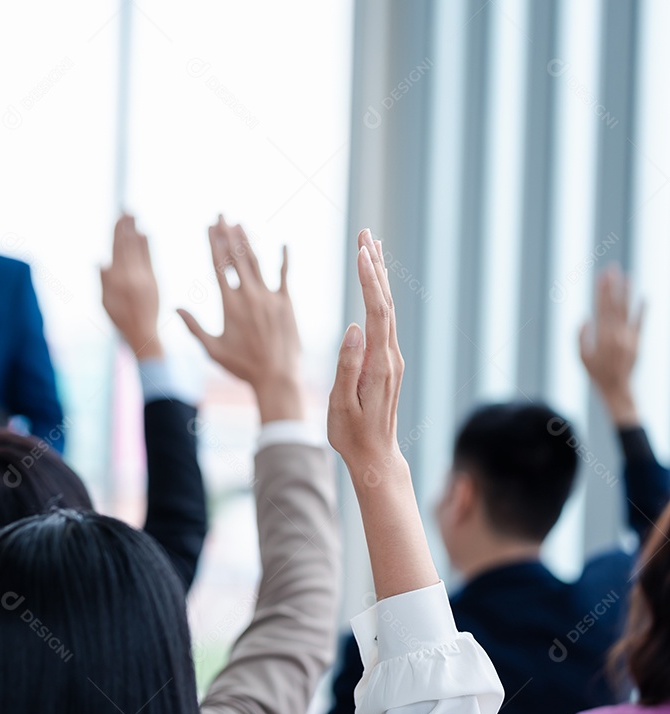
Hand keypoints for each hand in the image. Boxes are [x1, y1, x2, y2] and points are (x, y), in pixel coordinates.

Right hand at [100, 214, 161, 359]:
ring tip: (134, 216)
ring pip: (138, 249)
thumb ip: (103, 281)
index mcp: (115, 280)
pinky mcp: (153, 280)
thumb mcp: (105, 302)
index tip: (117, 217)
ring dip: (136, 231)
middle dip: (126, 226)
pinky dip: (146, 245)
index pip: (115, 250)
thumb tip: (101, 261)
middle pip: (127, 245)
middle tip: (126, 208)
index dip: (116, 232)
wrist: (142, 332)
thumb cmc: (120, 320)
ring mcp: (143, 277)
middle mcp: (129, 276)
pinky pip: (149, 258)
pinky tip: (145, 233)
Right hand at [178, 216, 300, 422]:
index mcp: (229, 304)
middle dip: (228, 234)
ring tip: (239, 224)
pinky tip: (283, 244)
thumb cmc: (241, 366)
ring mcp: (269, 297)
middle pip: (236, 258)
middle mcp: (249, 295)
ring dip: (247, 242)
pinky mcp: (286, 303)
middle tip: (222, 215)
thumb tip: (175, 308)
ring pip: (256, 262)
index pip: (218, 266)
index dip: (213, 244)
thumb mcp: (212, 349)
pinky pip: (285, 276)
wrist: (276, 376)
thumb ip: (193, 327)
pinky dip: (284, 260)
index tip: (208, 227)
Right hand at [327, 229, 404, 481]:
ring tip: (370, 246)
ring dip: (378, 276)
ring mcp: (391, 358)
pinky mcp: (386, 361)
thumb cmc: (353, 435)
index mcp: (378, 364)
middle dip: (375, 266)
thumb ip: (347, 365)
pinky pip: (384, 320)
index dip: (369, 280)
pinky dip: (378, 295)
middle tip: (367, 234)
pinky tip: (373, 284)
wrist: (376, 457)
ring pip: (387, 308)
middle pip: (386, 302)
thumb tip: (353, 327)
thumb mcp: (343, 404)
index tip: (360, 251)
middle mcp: (390, 356)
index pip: (376, 312)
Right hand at [579, 265, 642, 425]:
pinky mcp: (637, 341)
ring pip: (626, 310)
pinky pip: (640, 322)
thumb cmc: (595, 374)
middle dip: (612, 286)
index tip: (601, 277)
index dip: (601, 291)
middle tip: (611, 269)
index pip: (600, 307)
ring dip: (626, 292)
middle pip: (613, 305)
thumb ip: (581, 337)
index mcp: (600, 336)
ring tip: (627, 276)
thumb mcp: (581, 357)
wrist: (616, 388)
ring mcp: (628, 337)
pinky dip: (642, 309)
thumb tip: (585, 319)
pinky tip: (644, 297)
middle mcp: (616, 334)